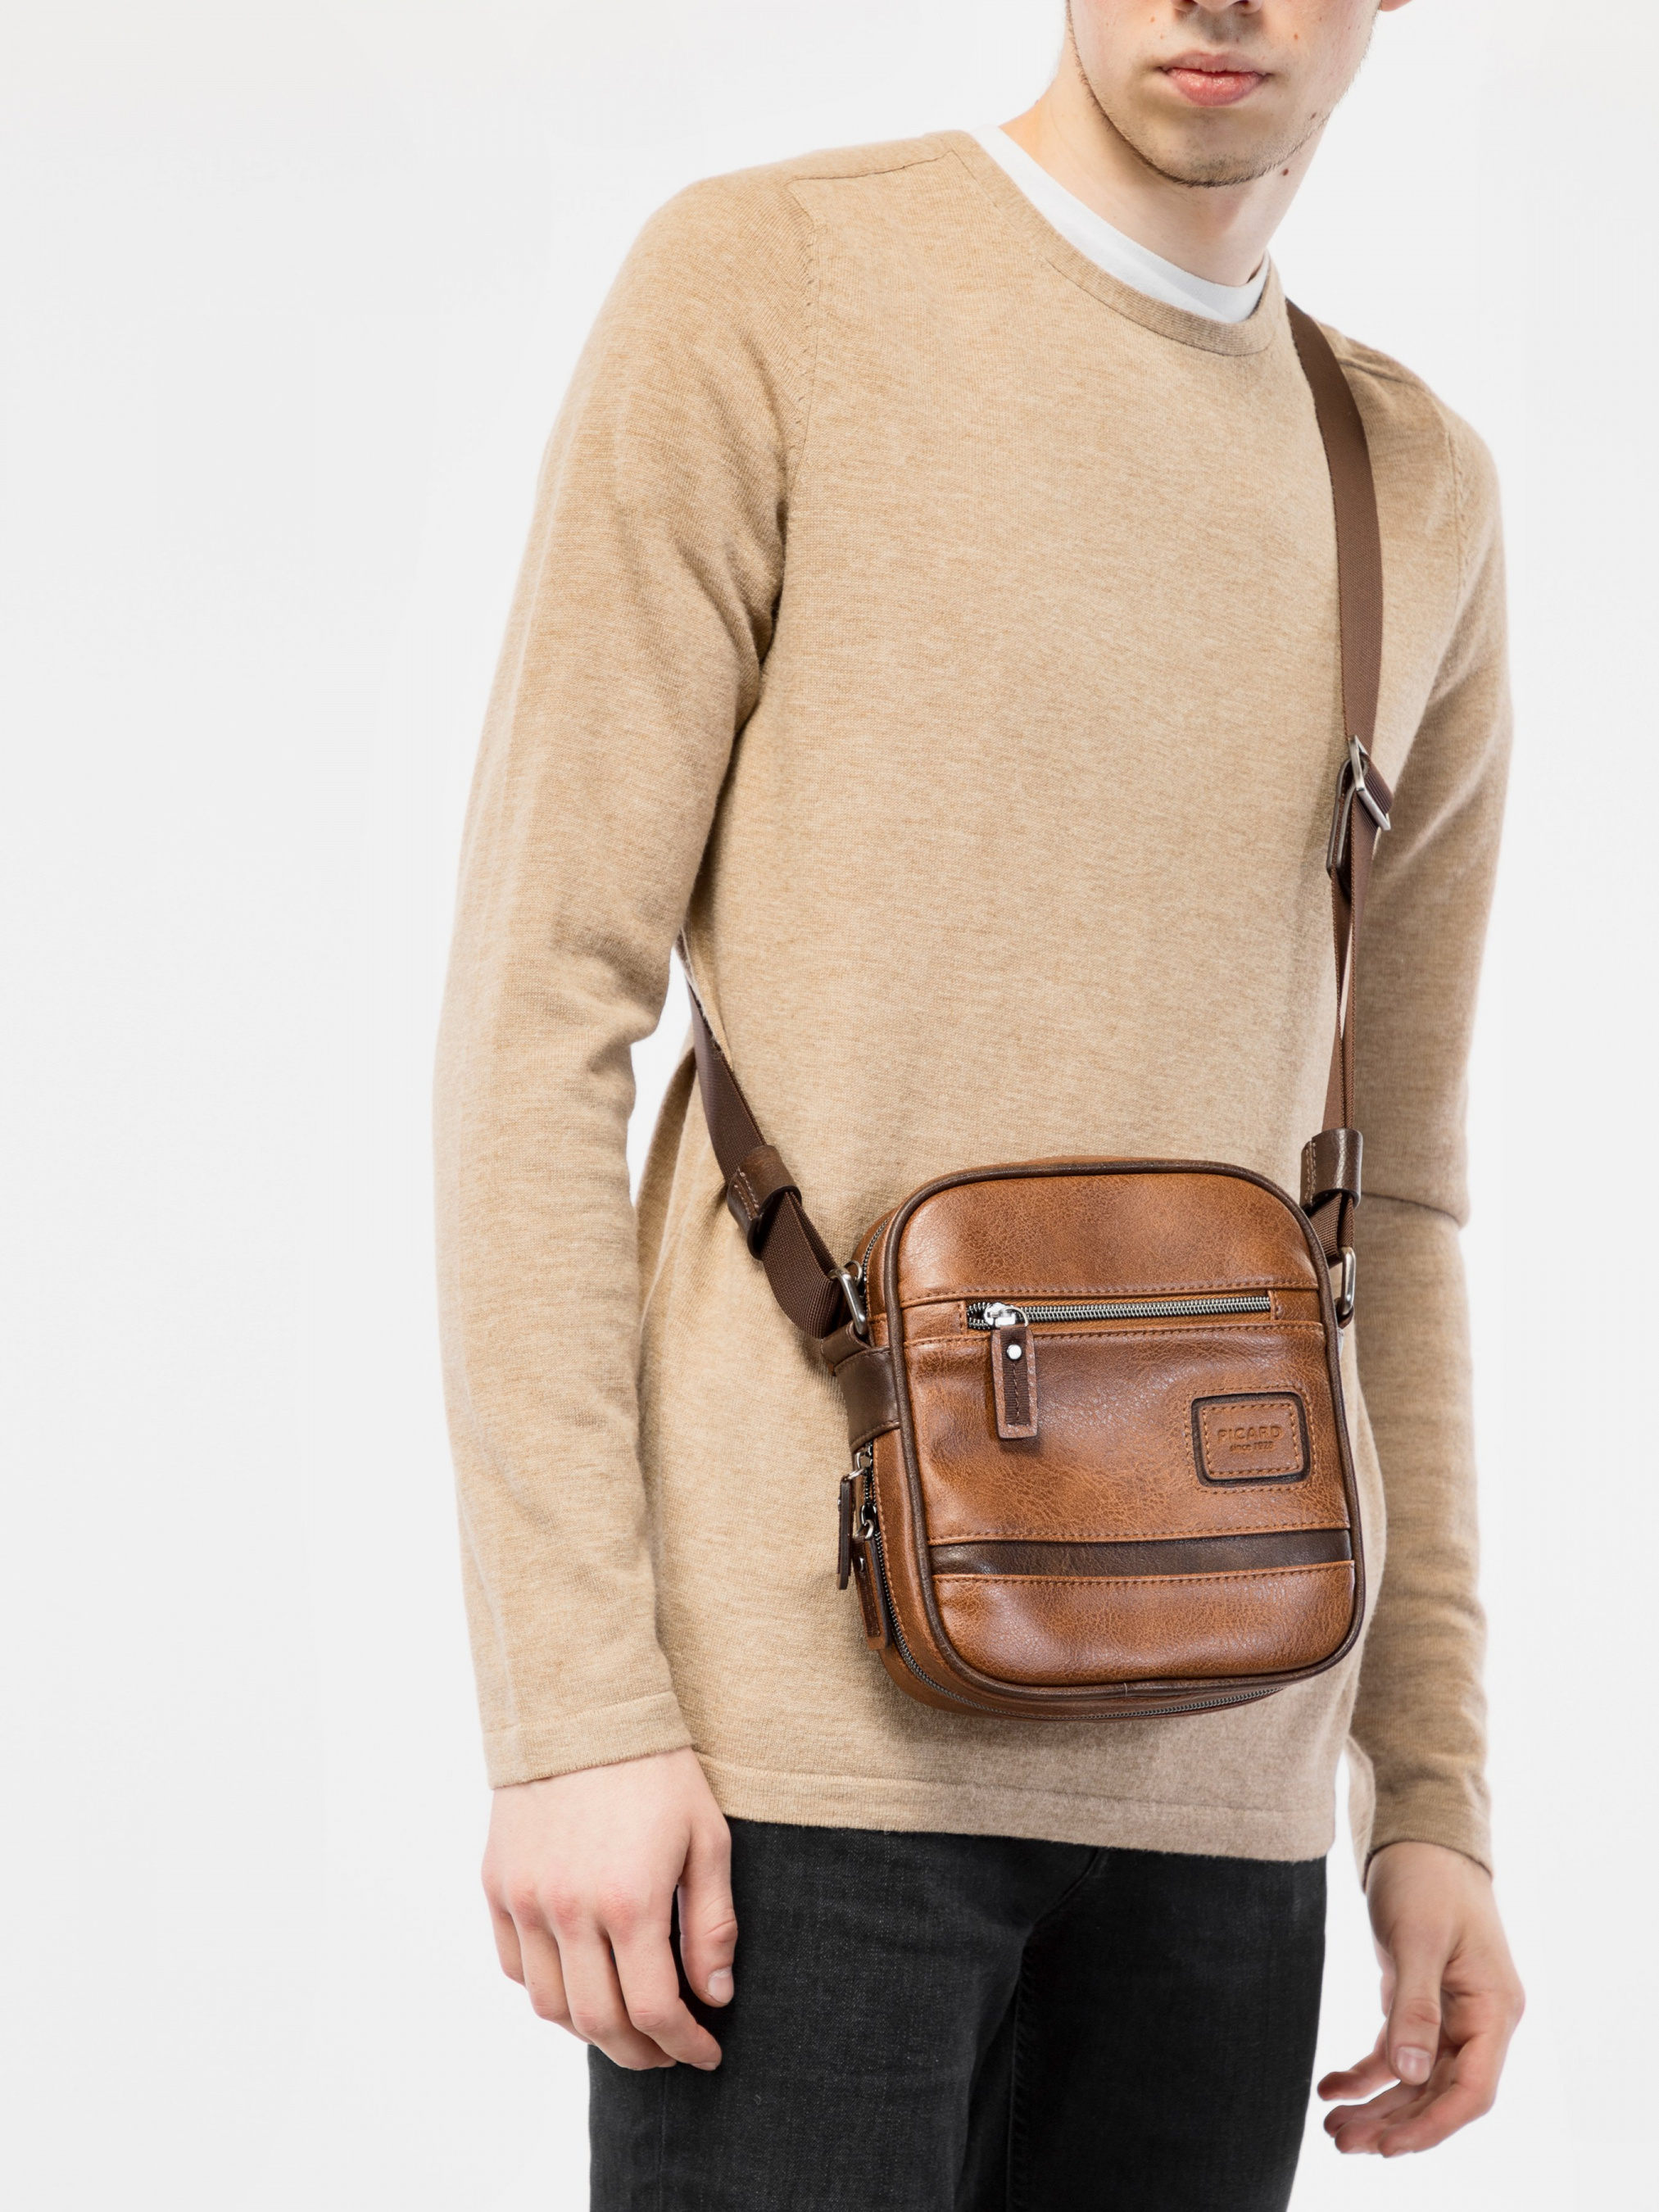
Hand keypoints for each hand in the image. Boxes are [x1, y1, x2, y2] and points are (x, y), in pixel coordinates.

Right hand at [482, 1746, 735, 2070]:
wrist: (581, 1706)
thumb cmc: (656, 1768)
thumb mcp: (707, 1838)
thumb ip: (712, 1925)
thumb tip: (714, 1996)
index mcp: (629, 1901)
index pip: (653, 2010)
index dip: (684, 2046)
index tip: (705, 2052)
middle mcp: (568, 1911)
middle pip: (599, 2023)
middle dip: (641, 2053)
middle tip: (670, 2051)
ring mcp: (525, 1900)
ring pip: (550, 2006)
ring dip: (591, 2031)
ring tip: (627, 2024)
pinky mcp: (497, 1884)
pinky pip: (514, 1965)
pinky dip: (545, 1992)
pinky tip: (579, 1983)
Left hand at [1319, 1839, 1523, 2156]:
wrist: (1419, 1835)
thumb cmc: (1427, 1877)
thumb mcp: (1418, 1939)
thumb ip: (1415, 2008)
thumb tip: (1409, 2074)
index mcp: (1493, 2009)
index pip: (1473, 2089)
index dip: (1433, 2124)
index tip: (1390, 2147)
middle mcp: (1477, 2020)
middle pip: (1439, 2092)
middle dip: (1394, 2123)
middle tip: (1342, 2142)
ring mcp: (1448, 2014)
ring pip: (1415, 2079)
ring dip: (1378, 2106)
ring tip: (1333, 2129)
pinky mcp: (1418, 2002)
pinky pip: (1394, 2052)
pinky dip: (1365, 2073)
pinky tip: (1330, 2087)